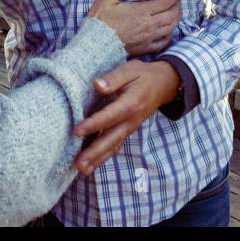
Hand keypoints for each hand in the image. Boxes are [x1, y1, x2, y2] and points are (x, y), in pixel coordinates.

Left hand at [72, 60, 180, 175]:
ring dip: (97, 159)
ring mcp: (130, 128)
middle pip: (111, 138)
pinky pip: (114, 146)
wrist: (162, 85)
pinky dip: (103, 157)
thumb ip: (113, 78)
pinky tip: (90, 166)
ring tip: (82, 170)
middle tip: (79, 164)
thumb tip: (97, 85)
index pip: (110, 116)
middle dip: (95, 152)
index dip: (94, 124)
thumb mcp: (129, 70)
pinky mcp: (126, 132)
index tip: (77, 131)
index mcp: (131, 103)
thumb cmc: (142, 75)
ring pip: (113, 146)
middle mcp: (131, 120)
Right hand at [86, 0, 182, 56]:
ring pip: (171, 28)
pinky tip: (168, 31)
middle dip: (178, 7)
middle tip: (177, 2)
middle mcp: (149, 25)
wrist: (95, 44)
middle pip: (172, 15)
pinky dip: (169, 35)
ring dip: (176, 19)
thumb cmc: (101, 20)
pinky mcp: (145, 48)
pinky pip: (164, 42)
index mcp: (142, 11)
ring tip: (176, 13)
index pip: (166, 2)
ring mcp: (149, 38)